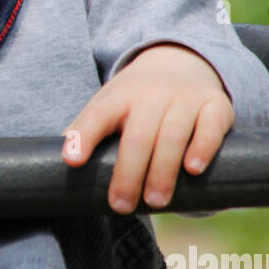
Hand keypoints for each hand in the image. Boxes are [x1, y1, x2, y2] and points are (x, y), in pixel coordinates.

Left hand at [60, 44, 233, 212]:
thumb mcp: (108, 105)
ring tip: (155, 201)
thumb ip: (85, 130)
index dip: (83, 137)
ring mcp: (185, 98)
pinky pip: (210, 127)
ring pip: (172, 135)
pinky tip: (193, 169)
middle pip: (137, 136)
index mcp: (119, 97)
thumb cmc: (136, 100)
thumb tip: (53, 165)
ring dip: (163, 171)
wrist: (182, 63)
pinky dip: (202, 148)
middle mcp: (151, 94)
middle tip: (120, 206)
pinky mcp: (215, 106)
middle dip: (128, 173)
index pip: (97, 116)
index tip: (71, 161)